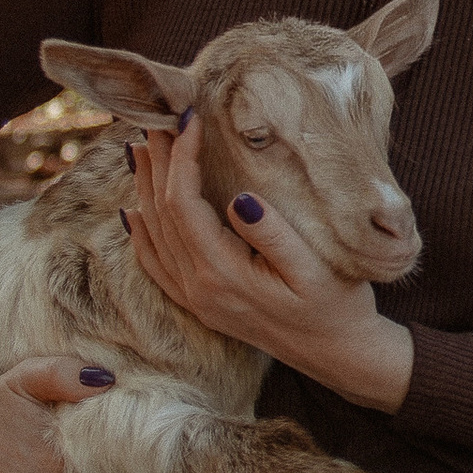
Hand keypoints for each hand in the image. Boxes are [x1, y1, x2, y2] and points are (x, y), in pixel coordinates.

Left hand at [125, 117, 412, 411]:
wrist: (339, 354)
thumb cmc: (337, 306)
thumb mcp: (315, 269)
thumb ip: (274, 236)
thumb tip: (239, 200)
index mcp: (222, 275)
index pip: (184, 205)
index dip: (181, 158)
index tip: (188, 119)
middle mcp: (199, 288)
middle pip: (161, 215)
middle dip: (158, 163)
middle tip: (156, 118)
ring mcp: (197, 299)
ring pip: (154, 235)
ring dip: (145, 190)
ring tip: (143, 148)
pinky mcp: (202, 304)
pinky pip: (156, 266)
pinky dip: (140, 234)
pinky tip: (133, 212)